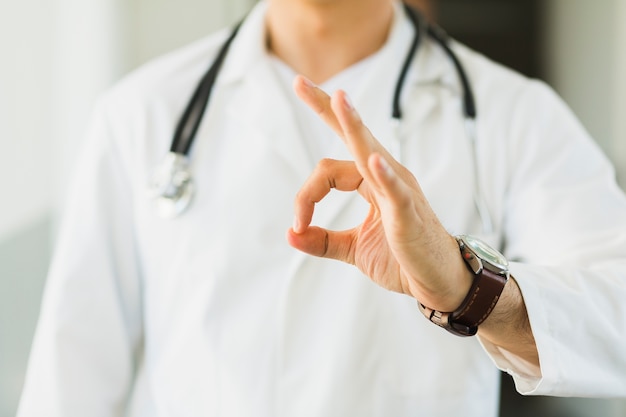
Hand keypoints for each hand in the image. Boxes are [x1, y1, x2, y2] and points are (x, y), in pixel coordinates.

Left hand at [286, 76, 472, 311]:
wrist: (439, 282)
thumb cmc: (403, 259)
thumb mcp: (354, 249)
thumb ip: (322, 240)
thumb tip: (290, 235)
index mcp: (370, 181)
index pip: (328, 169)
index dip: (305, 195)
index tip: (298, 224)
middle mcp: (385, 176)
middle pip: (353, 136)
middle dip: (327, 108)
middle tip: (299, 82)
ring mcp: (399, 191)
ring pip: (371, 153)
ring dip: (354, 127)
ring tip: (339, 99)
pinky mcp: (409, 214)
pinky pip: (396, 191)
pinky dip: (384, 175)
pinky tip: (373, 159)